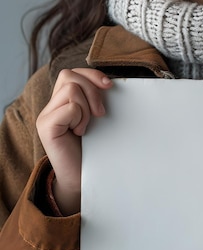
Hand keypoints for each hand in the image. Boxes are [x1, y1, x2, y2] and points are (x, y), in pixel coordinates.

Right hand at [36, 68, 112, 214]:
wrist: (83, 177)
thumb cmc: (93, 148)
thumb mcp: (96, 116)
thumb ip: (94, 97)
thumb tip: (108, 81)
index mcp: (62, 100)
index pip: (73, 72)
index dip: (92, 74)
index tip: (109, 87)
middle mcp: (51, 105)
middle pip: (70, 75)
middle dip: (92, 90)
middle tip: (100, 113)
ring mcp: (45, 115)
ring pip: (71, 89)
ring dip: (86, 106)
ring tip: (86, 126)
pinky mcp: (46, 126)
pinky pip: (69, 107)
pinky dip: (80, 117)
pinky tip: (79, 132)